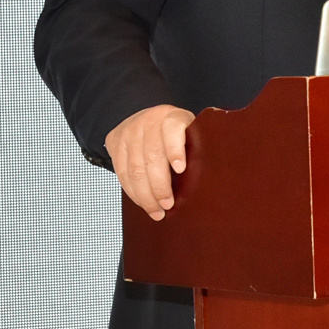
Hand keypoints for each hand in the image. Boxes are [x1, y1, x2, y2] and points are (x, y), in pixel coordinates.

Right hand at [105, 103, 195, 219]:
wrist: (147, 119)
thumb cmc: (176, 134)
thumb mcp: (190, 133)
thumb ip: (196, 148)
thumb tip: (212, 177)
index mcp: (172, 116)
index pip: (172, 129)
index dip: (175, 150)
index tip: (181, 169)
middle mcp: (149, 121)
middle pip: (152, 156)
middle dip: (159, 186)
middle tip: (168, 205)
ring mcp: (130, 131)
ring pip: (134, 169)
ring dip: (145, 195)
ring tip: (157, 211)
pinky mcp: (115, 142)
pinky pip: (122, 173)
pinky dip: (133, 192)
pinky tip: (143, 203)